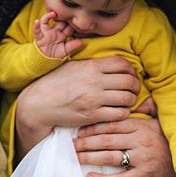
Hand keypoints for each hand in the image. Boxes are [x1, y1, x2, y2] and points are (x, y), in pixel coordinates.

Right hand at [16, 57, 139, 158]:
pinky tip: (119, 110)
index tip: (131, 74)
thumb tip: (111, 61)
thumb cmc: (55, 82)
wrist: (39, 103)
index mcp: (91, 66)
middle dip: (135, 85)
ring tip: (127, 100)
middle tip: (134, 88)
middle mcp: (94, 81)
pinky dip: (123, 113)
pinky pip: (118, 114)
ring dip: (131, 100)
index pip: (122, 64)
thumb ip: (92, 63)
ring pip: (127, 99)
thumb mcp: (72, 65)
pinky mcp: (92, 115)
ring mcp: (94, 99)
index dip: (131, 69)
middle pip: (129, 81)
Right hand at [34, 10, 81, 57]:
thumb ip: (72, 46)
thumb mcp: (65, 51)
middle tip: (65, 10)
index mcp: (62, 34)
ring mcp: (46, 32)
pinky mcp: (39, 35)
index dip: (71, 23)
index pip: (67, 27)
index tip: (75, 19)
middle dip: (61, 16)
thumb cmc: (55, 54)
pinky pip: (37, 30)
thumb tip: (81, 42)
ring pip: (46, 21)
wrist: (45, 60)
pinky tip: (37, 21)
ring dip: (48, 16)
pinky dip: (36, 25)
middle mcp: (54, 31)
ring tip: (52, 13)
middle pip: (58, 21)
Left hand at [74, 117, 175, 176]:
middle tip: (73, 144)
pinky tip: (90, 176)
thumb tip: (136, 98)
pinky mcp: (143, 176)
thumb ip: (147, 108)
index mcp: (142, 126)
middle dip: (86, 142)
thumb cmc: (166, 141)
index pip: (112, 124)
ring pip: (109, 156)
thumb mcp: (159, 121)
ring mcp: (142, 159)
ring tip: (77, 156)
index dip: (94, 127)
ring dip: (89, 157)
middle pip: (107, 140)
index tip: (80, 130)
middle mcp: (141, 141)